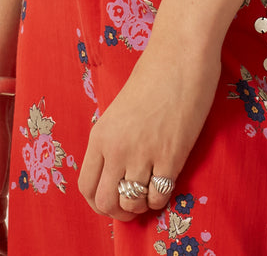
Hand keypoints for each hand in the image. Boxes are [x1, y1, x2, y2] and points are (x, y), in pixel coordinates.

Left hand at [77, 40, 220, 221]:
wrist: (180, 55)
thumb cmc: (153, 75)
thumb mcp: (120, 109)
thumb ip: (114, 138)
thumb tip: (117, 169)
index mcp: (100, 134)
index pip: (86, 187)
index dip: (99, 202)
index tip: (114, 199)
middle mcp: (116, 148)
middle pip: (106, 202)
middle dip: (119, 211)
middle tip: (134, 203)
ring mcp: (142, 153)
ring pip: (132, 203)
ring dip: (141, 205)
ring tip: (150, 191)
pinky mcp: (170, 156)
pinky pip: (158, 196)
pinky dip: (161, 198)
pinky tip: (166, 182)